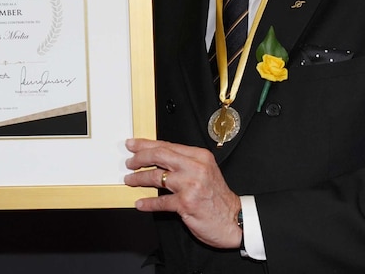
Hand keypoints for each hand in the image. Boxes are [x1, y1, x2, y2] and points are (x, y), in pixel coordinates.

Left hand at [124, 138, 241, 248]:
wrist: (234, 219)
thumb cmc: (217, 197)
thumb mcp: (205, 171)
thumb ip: (185, 163)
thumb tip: (157, 158)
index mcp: (200, 156)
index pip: (167, 145)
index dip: (146, 144)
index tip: (133, 145)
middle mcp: (196, 167)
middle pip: (159, 156)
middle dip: (139, 158)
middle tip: (129, 163)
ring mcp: (191, 185)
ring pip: (156, 177)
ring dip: (139, 179)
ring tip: (130, 180)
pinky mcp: (186, 203)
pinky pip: (160, 202)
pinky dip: (148, 203)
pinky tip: (140, 203)